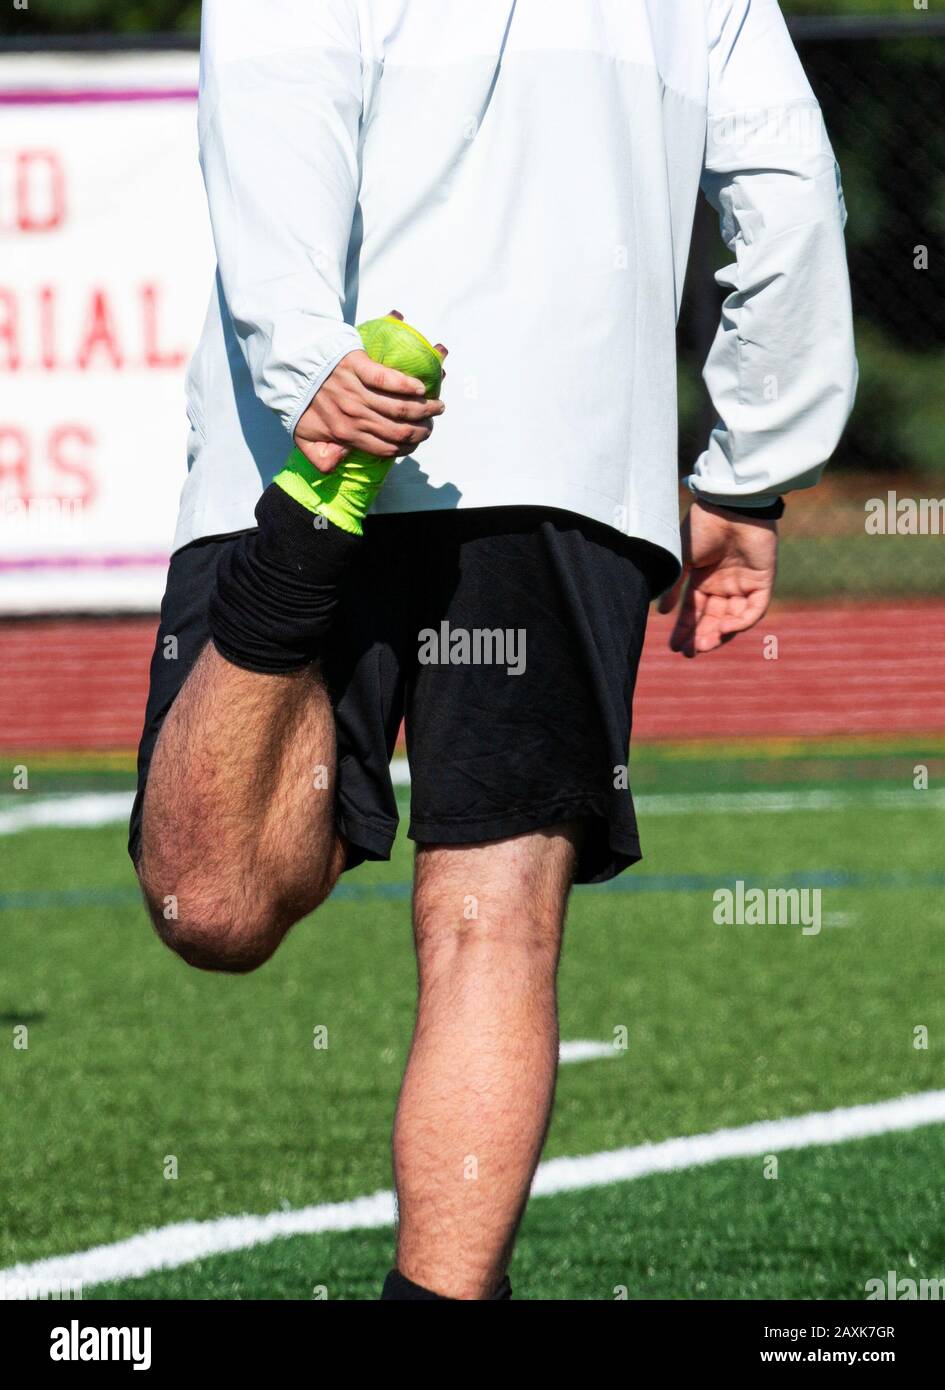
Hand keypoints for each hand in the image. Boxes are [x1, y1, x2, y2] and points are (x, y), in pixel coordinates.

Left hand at [294, 310, 447, 472]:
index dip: (405, 449)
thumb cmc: (297, 400)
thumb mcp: (302, 436)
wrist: (285, 365)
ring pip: (400, 406)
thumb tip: (340, 464)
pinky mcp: (358, 366)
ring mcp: (357, 391)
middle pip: (398, 430)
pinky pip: (390, 379)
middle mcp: (354, 416)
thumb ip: (321, 456)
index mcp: (345, 435)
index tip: (416, 443)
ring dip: (424, 409)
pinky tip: (421, 388)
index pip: (385, 449)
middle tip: (431, 426)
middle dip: (421, 431)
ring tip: (437, 407)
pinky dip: (409, 385)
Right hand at [657, 499, 777, 656]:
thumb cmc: (702, 528)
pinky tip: (724, 629)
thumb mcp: (683, 561)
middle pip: (713, 619)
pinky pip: (755, 610)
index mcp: (703, 579)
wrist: (728, 506)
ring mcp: (744, 584)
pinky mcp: (763, 581)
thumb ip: (675, 588)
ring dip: (719, 634)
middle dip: (701, 637)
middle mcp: (724, 584)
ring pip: (733, 619)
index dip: (685, 630)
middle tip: (690, 652)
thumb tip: (662, 612)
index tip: (675, 647)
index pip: (694, 611)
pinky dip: (741, 623)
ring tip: (704, 645)